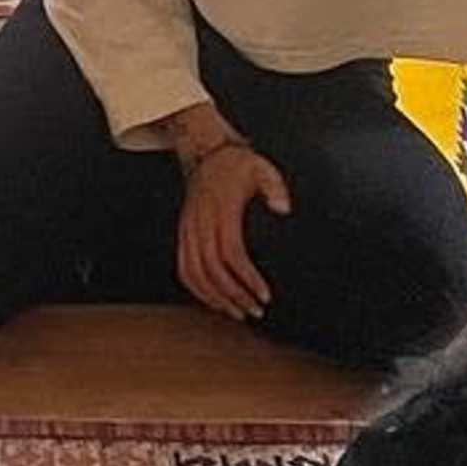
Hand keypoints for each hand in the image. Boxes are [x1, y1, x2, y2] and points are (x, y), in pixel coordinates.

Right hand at [176, 136, 291, 320]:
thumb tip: (283, 209)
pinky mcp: (182, 234)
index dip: (246, 278)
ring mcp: (188, 230)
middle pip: (212, 270)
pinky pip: (183, 268)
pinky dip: (197, 290)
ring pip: (194, 273)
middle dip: (234, 295)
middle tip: (255, 311)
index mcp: (221, 211)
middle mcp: (200, 222)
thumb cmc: (237, 164)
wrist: (205, 153)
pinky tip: (214, 301)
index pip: (231, 252)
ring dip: (214, 298)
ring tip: (237, 312)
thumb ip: (275, 186)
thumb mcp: (261, 167)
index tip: (264, 295)